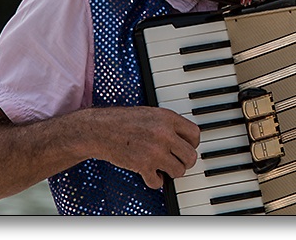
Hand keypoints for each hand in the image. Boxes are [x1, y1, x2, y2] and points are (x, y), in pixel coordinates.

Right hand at [82, 106, 200, 189]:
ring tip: (162, 166)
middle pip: (190, 156)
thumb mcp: (151, 113)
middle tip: (176, 161)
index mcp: (168, 118)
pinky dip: (155, 181)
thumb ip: (169, 124)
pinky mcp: (143, 165)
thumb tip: (185, 139)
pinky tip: (151, 174)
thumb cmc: (123, 121)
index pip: (195, 134)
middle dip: (185, 161)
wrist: (100, 129)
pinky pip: (159, 182)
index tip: (186, 147)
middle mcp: (164, 134)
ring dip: (171, 172)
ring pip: (179, 171)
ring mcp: (154, 151)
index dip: (192, 143)